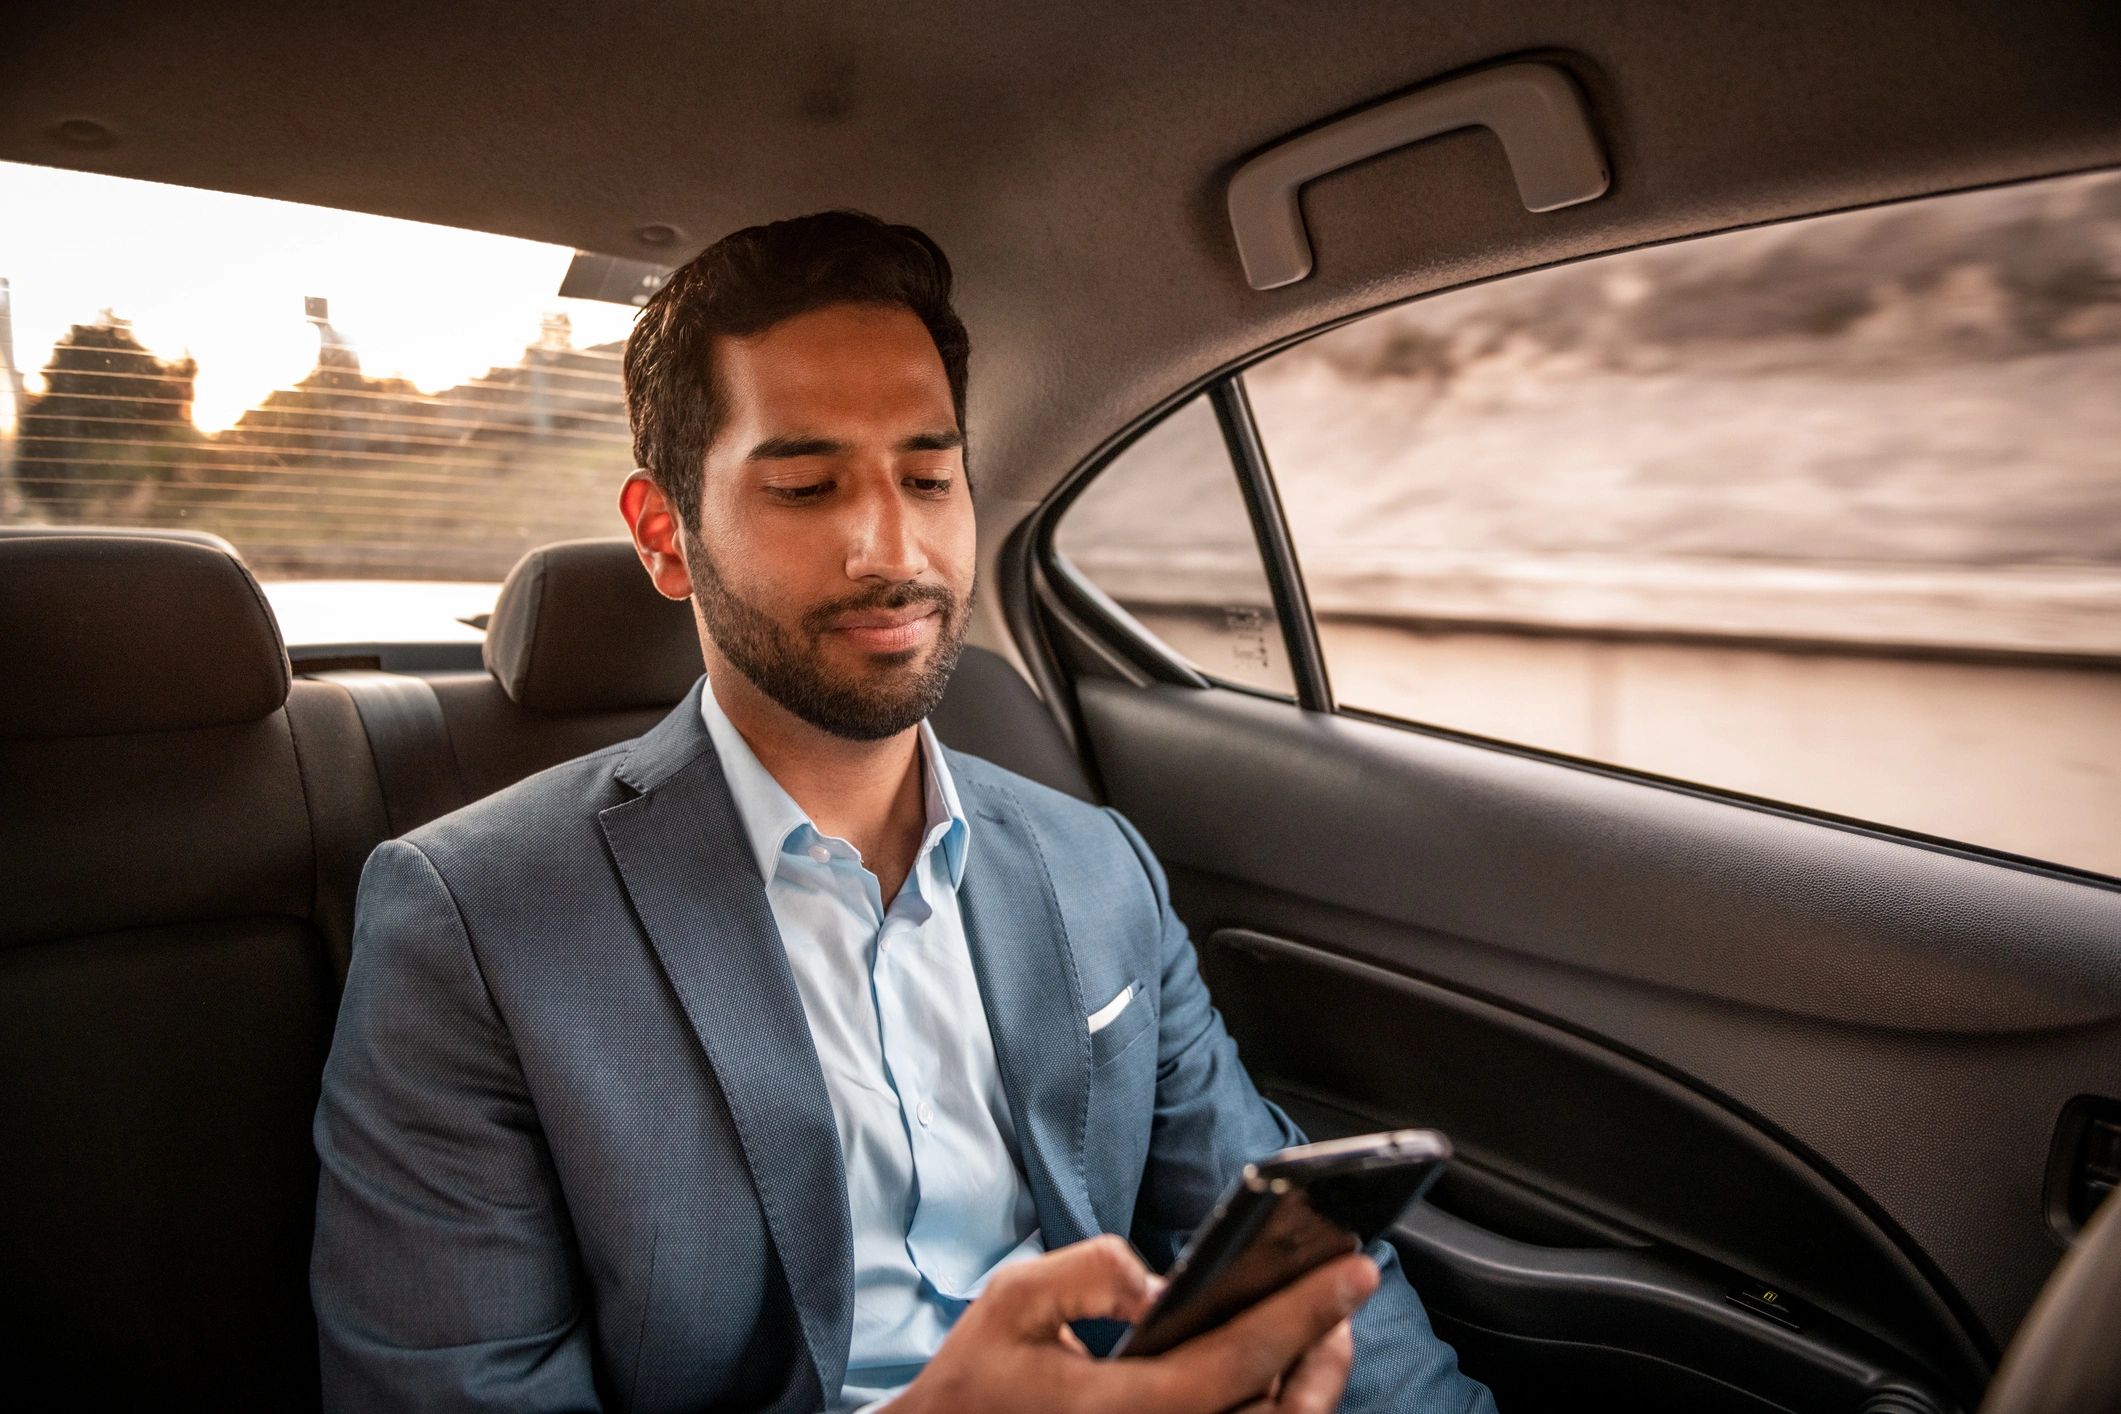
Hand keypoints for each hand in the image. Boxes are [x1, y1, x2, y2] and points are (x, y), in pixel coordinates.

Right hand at [887, 1234, 1380, 1413]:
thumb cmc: (980, 1383)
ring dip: (1311, 1381)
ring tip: (1322, 1325)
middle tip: (1346, 1290)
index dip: (1305, 1310)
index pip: (1240, 1358)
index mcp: (1127, 1408)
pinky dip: (1276, 1404)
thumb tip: (1159, 1280)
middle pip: (1280, 1412)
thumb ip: (1089, 1271)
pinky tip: (1279, 1364)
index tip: (1354, 1266)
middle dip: (1325, 1346)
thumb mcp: (1015, 1302)